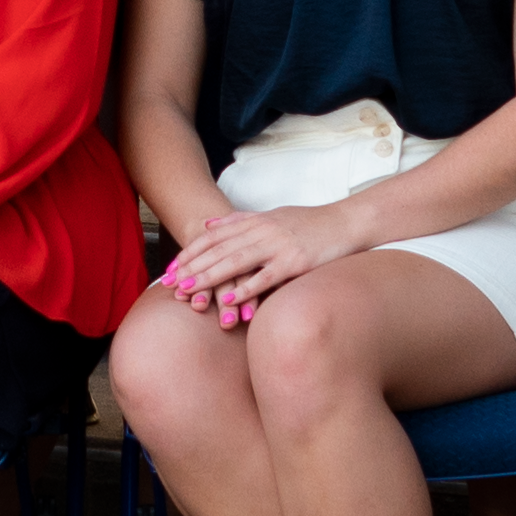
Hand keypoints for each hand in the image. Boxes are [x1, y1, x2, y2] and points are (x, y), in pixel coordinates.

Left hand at [153, 203, 362, 325]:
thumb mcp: (272, 215)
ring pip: (236, 262)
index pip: (214, 237)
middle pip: (220, 250)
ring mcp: (279, 246)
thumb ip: (240, 221)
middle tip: (170, 284)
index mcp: (255, 221)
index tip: (171, 268)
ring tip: (188, 291)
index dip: (190, 252)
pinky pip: (266, 277)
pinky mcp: (295, 262)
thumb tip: (209, 224)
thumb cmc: (310, 222)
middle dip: (192, 267)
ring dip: (210, 277)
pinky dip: (246, 288)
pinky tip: (229, 299)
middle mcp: (263, 231)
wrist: (346, 222)